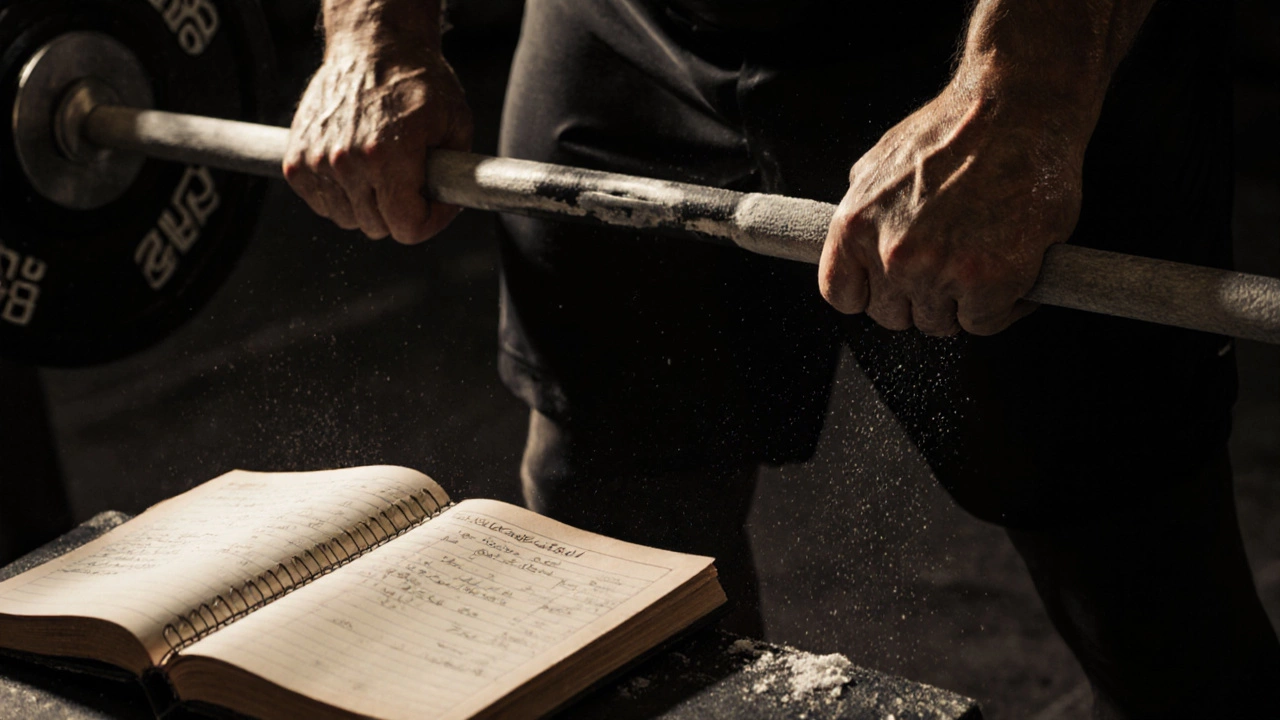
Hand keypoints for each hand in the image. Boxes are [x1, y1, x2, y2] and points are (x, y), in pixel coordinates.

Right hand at [284, 40, 472, 243]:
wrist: (372, 45)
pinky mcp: (296, 161)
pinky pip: (322, 203)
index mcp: (387, 157)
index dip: (430, 222)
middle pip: (378, 228)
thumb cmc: (414, 79)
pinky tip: (357, 170)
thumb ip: (457, 172)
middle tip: (411, 183)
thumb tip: (453, 202)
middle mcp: (347, 163)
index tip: (435, 206)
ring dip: (368, 205)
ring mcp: (317, 163)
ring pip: (348, 219)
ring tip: (383, 173)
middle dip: (401, 211)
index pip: (407, 228)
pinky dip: (340, 195)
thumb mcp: (456, 122)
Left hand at [819, 82, 1086, 335]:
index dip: (872, 295)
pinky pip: (984, 322)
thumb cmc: (957, 127)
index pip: (841, 295)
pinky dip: (1003, 306)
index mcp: (855, 226)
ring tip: (985, 263)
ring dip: (963, 304)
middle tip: (951, 269)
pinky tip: (1014, 274)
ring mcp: (938, 271)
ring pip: (941, 323)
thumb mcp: (883, 160)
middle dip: (921, 299)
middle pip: (894, 316)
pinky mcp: (989, 282)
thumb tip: (861, 231)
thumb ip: (866, 204)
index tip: (893, 288)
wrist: (1018, 106)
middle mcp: (890, 255)